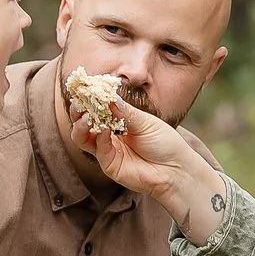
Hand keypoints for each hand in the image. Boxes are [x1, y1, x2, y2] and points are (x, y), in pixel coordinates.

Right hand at [75, 100, 224, 234]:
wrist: (175, 169)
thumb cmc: (165, 143)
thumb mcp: (146, 122)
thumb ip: (126, 112)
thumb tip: (109, 97)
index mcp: (118, 121)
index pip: (98, 107)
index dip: (90, 97)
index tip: (85, 86)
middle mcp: (109, 135)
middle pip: (84, 121)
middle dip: (79, 110)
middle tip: (79, 99)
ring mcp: (107, 150)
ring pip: (82, 137)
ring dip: (80, 125)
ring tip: (85, 115)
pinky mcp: (109, 165)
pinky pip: (98, 149)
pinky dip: (99, 138)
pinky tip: (104, 130)